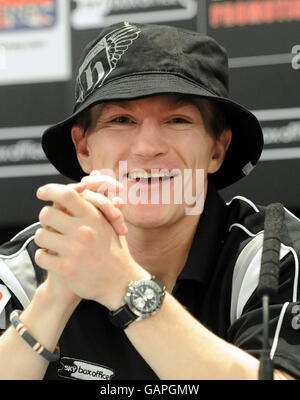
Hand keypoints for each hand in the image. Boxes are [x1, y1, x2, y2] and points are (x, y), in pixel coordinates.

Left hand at [34, 182, 146, 309]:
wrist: (121, 284)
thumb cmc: (116, 251)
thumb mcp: (112, 223)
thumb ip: (101, 199)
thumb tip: (96, 175)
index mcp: (94, 218)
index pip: (67, 194)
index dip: (51, 189)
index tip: (41, 192)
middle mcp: (84, 231)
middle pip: (47, 213)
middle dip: (45, 218)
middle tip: (50, 225)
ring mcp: (75, 250)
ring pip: (41, 234)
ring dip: (44, 239)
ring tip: (53, 244)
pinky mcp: (67, 269)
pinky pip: (41, 256)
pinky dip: (44, 257)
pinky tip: (53, 259)